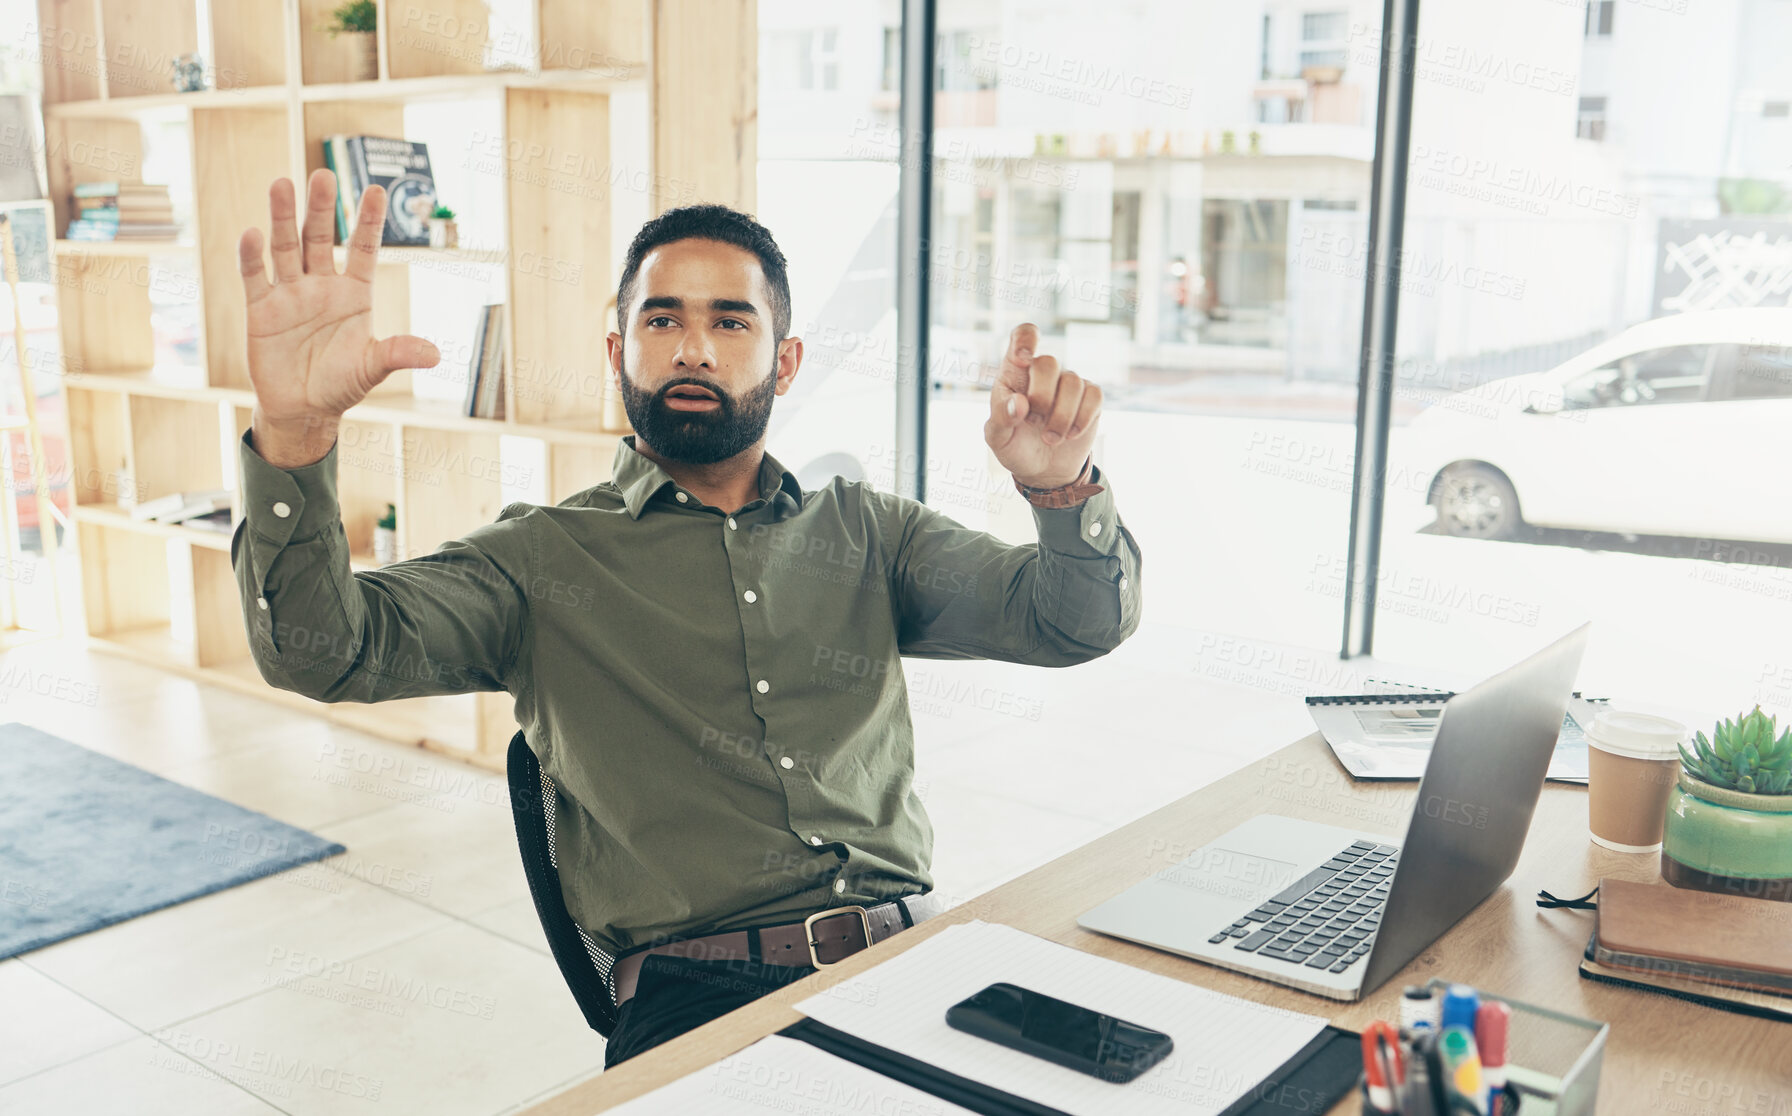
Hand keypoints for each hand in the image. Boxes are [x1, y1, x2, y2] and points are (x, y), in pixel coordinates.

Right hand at [238, 170, 438, 452]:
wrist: (302, 408)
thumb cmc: (341, 384)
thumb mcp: (372, 368)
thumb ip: (398, 354)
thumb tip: (437, 355)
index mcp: (354, 293)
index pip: (363, 249)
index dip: (368, 221)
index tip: (375, 189)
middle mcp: (321, 285)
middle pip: (319, 238)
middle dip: (320, 208)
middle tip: (323, 174)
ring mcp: (290, 293)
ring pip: (285, 247)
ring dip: (283, 217)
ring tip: (282, 184)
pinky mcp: (261, 309)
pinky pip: (255, 277)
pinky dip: (252, 257)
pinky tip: (252, 233)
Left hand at [983, 323, 1100, 487]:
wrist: (1042, 469)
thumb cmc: (1014, 446)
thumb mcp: (997, 438)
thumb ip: (1002, 418)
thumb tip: (1019, 403)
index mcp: (1014, 372)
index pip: (1022, 335)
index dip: (1025, 339)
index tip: (1022, 359)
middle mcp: (1042, 372)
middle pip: (1048, 362)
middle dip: (1042, 397)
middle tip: (1033, 422)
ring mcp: (1068, 383)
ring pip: (1073, 382)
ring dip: (1061, 417)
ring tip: (1050, 439)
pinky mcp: (1090, 397)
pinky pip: (1094, 395)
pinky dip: (1082, 419)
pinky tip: (1071, 434)